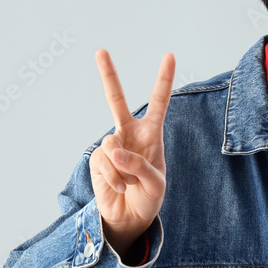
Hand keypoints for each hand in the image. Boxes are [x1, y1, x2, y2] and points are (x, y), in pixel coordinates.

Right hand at [89, 49, 174, 251]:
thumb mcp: (155, 182)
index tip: (170, 55)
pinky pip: (105, 164)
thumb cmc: (149, 196)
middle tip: (100, 51)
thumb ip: (140, 165)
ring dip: (124, 170)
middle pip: (117, 100)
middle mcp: (129, 133)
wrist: (129, 216)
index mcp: (151, 133)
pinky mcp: (97, 159)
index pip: (158, 102)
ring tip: (130, 183)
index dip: (164, 79)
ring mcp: (111, 145)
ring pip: (113, 147)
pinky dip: (115, 179)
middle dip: (108, 75)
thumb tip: (116, 151)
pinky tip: (120, 187)